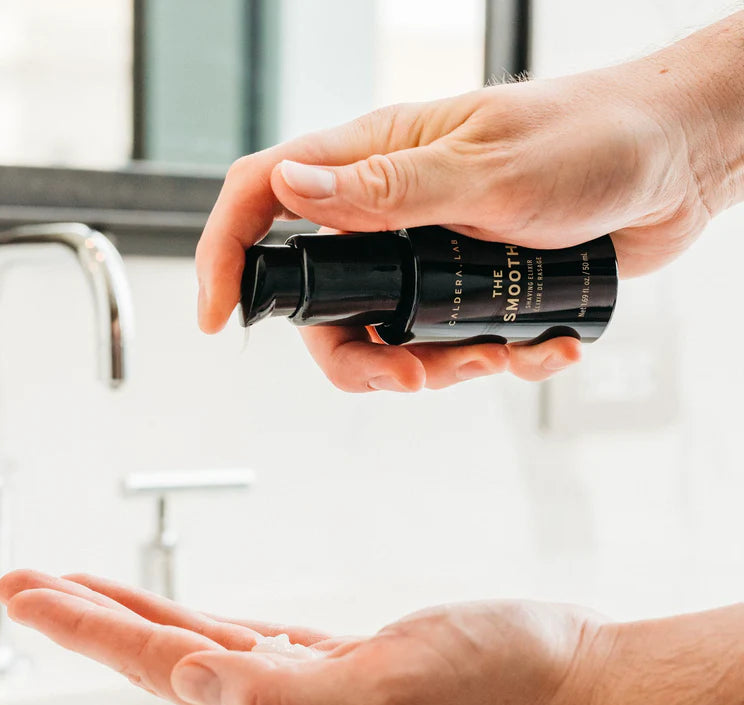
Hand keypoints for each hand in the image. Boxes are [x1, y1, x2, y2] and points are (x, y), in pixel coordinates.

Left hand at [0, 570, 608, 704]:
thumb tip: (188, 681)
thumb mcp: (388, 694)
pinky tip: (195, 624)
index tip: (30, 590)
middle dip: (92, 616)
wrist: (562, 680)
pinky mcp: (345, 661)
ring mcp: (314, 684)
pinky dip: (210, 624)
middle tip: (31, 581)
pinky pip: (254, 639)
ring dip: (142, 616)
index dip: (88, 626)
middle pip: (163, 654)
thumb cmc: (495, 686)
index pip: (158, 663)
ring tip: (94, 592)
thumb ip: (280, 699)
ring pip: (202, 644)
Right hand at [195, 30, 726, 390]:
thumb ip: (387, 189)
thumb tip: (292, 191)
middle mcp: (391, 211)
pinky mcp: (470, 284)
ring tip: (498, 357)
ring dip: (435, 367)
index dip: (225, 253)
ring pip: (386, 334)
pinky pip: (451, 340)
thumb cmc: (592, 140)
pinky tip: (544, 346)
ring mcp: (429, 252)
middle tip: (413, 376)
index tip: (215, 315)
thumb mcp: (488, 167)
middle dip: (359, 356)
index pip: (266, 197)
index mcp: (378, 160)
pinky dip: (492, 359)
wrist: (676, 166)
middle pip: (326, 300)